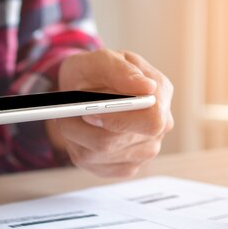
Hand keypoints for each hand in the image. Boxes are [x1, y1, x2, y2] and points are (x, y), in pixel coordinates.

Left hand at [46, 49, 173, 176]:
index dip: (118, 120)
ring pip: (100, 154)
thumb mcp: (102, 60)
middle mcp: (159, 129)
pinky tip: (79, 133)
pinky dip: (77, 147)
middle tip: (66, 112)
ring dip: (75, 135)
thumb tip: (147, 88)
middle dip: (84, 127)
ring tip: (70, 118)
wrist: (83, 89)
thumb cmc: (95, 72)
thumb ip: (122, 71)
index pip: (151, 121)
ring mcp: (143, 152)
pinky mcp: (125, 168)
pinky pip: (94, 164)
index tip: (89, 113)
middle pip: (117, 142)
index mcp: (160, 96)